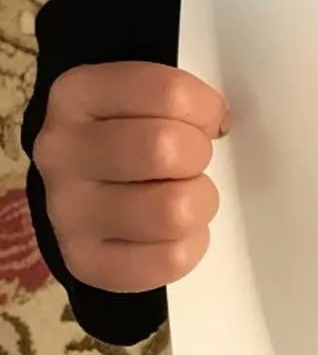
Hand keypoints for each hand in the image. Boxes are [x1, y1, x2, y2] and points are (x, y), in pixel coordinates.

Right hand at [33, 62, 227, 292]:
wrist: (84, 189)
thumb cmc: (126, 138)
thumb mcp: (142, 99)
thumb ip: (181, 97)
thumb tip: (218, 121)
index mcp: (77, 94)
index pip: (169, 94)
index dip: (205, 109)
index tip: (201, 121)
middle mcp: (62, 151)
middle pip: (167, 149)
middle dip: (198, 156)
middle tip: (190, 162)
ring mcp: (67, 210)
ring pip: (174, 210)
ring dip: (199, 204)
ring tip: (182, 196)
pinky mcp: (85, 260)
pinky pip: (171, 259)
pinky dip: (190, 245)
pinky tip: (174, 232)